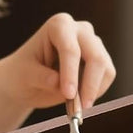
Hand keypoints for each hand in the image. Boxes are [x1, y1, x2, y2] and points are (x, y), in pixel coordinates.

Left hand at [1, 13, 115, 109]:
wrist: (28, 79)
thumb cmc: (23, 72)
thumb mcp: (24, 76)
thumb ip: (40, 77)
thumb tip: (57, 83)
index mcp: (58, 25)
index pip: (70, 49)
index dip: (71, 73)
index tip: (68, 94)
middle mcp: (79, 30)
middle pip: (95, 56)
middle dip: (88, 84)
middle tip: (79, 107)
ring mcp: (93, 43)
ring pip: (105, 67)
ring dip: (93, 90)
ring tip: (76, 106)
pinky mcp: (101, 58)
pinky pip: (108, 76)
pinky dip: (97, 91)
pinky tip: (81, 99)